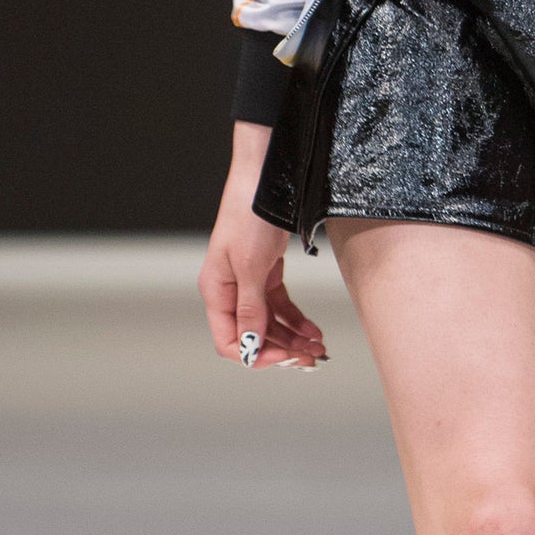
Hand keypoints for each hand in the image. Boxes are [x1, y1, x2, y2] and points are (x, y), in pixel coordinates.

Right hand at [199, 124, 329, 366]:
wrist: (265, 177)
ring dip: (293, 337)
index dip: (257, 355)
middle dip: (282, 349)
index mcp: (216, 291)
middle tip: (311, 357)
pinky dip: (296, 319)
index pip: (230, 341)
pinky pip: (280, 305)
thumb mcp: (250, 267)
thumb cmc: (249, 214)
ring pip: (269, 322)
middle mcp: (229, 290)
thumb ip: (251, 309)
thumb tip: (251, 347)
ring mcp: (248, 281)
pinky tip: (312, 329)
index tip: (285, 357)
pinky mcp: (265, 272)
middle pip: (253, 335)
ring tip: (318, 346)